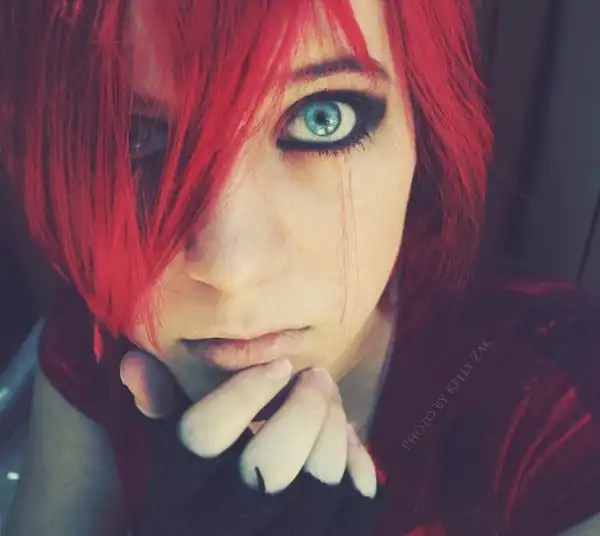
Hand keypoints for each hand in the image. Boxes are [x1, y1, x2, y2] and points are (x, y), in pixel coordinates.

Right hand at [121, 351, 385, 535]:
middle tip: (315, 376)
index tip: (278, 366)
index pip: (202, 436)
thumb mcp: (172, 454)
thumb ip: (159, 406)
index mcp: (175, 495)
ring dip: (334, 427)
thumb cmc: (199, 492)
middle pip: (270, 463)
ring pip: (320, 482)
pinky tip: (346, 438)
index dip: (245, 392)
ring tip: (331, 399)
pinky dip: (358, 461)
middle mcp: (220, 528)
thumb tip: (133, 362)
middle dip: (303, 407)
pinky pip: (355, 503)